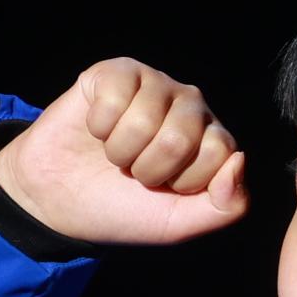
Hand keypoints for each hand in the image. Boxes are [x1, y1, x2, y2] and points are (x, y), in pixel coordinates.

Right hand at [0, 59, 248, 246]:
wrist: (57, 201)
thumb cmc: (121, 209)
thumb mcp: (179, 224)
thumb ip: (227, 205)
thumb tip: (239, 160)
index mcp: (212, 137)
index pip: (218, 153)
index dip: (182, 182)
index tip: (162, 189)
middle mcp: (188, 104)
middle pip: (179, 137)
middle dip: (146, 169)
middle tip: (132, 172)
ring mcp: (152, 83)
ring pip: (143, 120)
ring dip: (119, 151)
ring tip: (114, 154)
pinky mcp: (114, 73)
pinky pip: (113, 99)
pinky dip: (98, 128)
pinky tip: (96, 130)